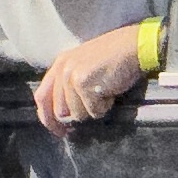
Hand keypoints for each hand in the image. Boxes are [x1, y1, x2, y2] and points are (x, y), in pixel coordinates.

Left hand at [34, 25, 149, 131]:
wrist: (135, 46)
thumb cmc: (116, 58)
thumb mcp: (85, 66)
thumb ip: (70, 85)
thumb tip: (63, 116)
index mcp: (60, 64)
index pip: (41, 97)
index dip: (47, 119)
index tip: (59, 131)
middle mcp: (62, 69)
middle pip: (60, 111)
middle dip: (79, 114)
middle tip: (95, 106)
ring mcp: (71, 76)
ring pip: (77, 114)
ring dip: (95, 109)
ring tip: (106, 90)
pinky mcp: (83, 83)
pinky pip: (93, 111)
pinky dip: (105, 106)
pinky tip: (111, 90)